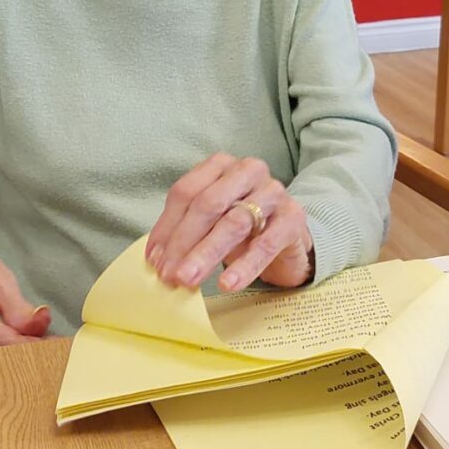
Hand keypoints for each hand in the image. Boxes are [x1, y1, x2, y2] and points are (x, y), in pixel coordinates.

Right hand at [0, 228, 50, 351]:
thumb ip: (18, 307)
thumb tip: (40, 326)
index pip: (4, 343)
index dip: (34, 347)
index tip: (59, 346)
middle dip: (28, 355)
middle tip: (55, 348)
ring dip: (16, 359)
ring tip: (40, 346)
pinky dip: (1, 357)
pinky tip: (19, 349)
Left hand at [145, 154, 313, 293]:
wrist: (289, 239)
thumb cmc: (243, 228)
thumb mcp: (210, 223)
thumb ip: (184, 233)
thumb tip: (157, 260)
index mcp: (220, 165)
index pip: (186, 192)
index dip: (167, 227)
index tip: (154, 260)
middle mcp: (248, 171)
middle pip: (208, 204)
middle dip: (184, 242)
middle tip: (169, 275)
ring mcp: (274, 191)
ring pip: (234, 222)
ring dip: (207, 254)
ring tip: (189, 280)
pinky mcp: (294, 217)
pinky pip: (266, 243)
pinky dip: (244, 266)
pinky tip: (228, 283)